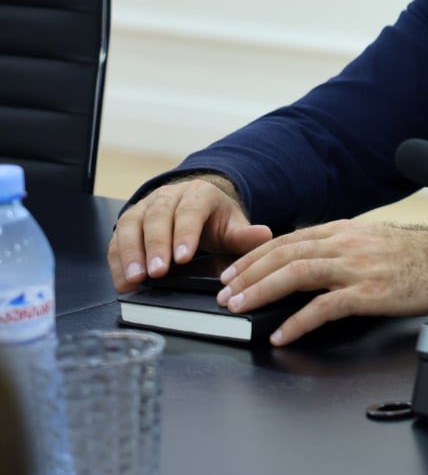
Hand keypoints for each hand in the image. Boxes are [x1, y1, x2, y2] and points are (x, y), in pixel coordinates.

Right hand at [108, 175, 273, 292]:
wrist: (197, 206)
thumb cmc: (215, 219)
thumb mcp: (233, 225)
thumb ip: (245, 235)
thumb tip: (263, 235)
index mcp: (198, 194)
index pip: (190, 211)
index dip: (185, 233)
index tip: (183, 258)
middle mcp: (167, 196)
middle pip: (157, 217)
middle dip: (155, 246)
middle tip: (156, 272)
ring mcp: (144, 207)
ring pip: (131, 226)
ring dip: (131, 254)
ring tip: (136, 279)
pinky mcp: (128, 222)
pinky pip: (117, 240)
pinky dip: (118, 261)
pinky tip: (123, 281)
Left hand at [216, 222, 427, 345]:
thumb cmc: (417, 255)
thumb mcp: (372, 241)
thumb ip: (340, 248)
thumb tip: (307, 262)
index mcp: (344, 231)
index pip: (287, 240)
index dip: (253, 257)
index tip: (232, 272)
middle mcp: (346, 245)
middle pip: (284, 254)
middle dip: (247, 274)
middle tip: (225, 294)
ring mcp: (357, 268)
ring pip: (297, 274)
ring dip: (261, 291)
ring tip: (239, 307)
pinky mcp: (370, 293)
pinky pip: (324, 307)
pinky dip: (297, 321)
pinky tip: (282, 333)